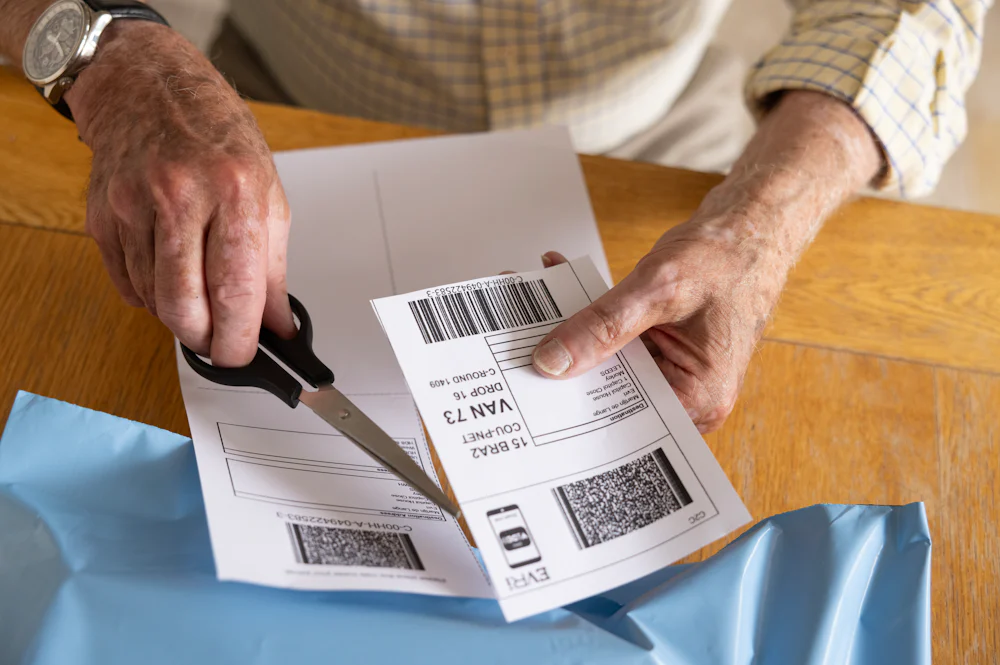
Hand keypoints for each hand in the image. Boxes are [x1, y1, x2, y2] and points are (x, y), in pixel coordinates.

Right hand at [64, 21, 293, 365]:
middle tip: (222, 342)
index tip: (245, 356)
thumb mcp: (267, 194)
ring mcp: (134, 206)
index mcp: (235, 192)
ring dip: (180, 316)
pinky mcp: (102, 215)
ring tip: (201, 296)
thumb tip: (279, 325)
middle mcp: (181, 197)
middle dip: (206, 341)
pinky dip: (151, 295)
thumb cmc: (216, 134)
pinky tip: (170, 273)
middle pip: (185, 309)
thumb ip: (274, 268)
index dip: (240, 339)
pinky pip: (126, 284)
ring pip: (154, 302)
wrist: (148, 85)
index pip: (236, 292)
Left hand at [532, 215, 780, 433]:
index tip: (526, 387)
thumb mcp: (658, 289)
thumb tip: (552, 362)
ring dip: (571, 336)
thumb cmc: (727, 258)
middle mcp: (686, 396)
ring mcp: (673, 373)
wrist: (753, 228)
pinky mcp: (660, 351)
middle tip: (514, 345)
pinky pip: (615, 343)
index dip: (572, 407)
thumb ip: (602, 326)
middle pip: (610, 396)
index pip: (621, 421)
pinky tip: (560, 288)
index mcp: (697, 399)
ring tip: (527, 312)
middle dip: (564, 366)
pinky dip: (588, 318)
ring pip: (607, 367)